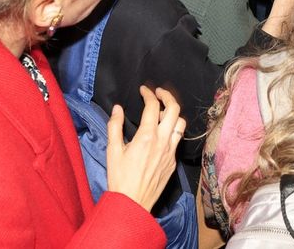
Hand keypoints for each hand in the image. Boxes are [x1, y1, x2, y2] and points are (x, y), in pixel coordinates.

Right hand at [106, 86, 183, 211]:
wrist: (132, 203)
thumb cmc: (120, 178)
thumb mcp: (112, 151)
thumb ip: (115, 126)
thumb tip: (118, 109)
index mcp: (147, 136)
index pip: (153, 106)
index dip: (149, 94)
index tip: (144, 90)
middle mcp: (163, 141)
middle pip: (174, 109)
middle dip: (167, 96)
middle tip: (158, 93)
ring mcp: (171, 152)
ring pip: (181, 124)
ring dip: (173, 114)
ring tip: (162, 113)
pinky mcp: (173, 162)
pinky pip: (178, 140)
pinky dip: (172, 130)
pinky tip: (162, 132)